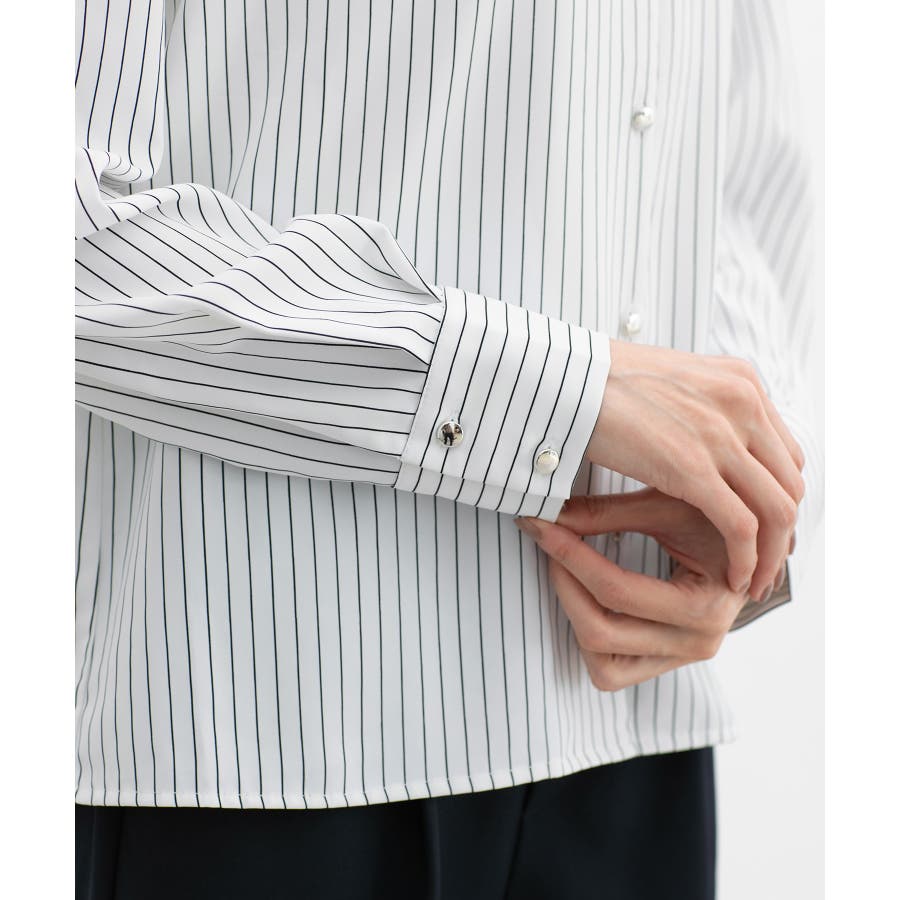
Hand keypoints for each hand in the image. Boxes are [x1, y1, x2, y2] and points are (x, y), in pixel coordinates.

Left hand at [515, 489, 791, 690]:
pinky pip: (610, 669)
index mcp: (707, 607)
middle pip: (600, 632)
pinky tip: (585, 594)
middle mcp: (698, 643)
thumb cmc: (714, 515)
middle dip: (563, 583)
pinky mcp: (664, 663)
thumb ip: (605, 513)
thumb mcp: (665, 506)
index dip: (569, 556)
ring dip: (572, 612)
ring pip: (600, 660)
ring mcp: (681, 659)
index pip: (616, 590)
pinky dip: (589, 637)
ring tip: (565, 567)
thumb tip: (546, 514)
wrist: (753, 541)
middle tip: (548, 541)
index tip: (540, 525)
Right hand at [587, 340, 803, 598]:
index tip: (763, 528)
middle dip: (782, 531)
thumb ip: (694, 407)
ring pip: (776, 509)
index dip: (778, 495)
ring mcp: (721, 434)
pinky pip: (741, 526)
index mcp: (738, 382)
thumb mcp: (667, 385)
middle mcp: (741, 402)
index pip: (784, 451)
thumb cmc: (597, 382)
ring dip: (770, 553)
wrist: (563, 377)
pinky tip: (733, 577)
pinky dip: (744, 558)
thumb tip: (691, 434)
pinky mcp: (694, 466)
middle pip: (788, 482)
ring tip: (753, 581)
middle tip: (766, 563)